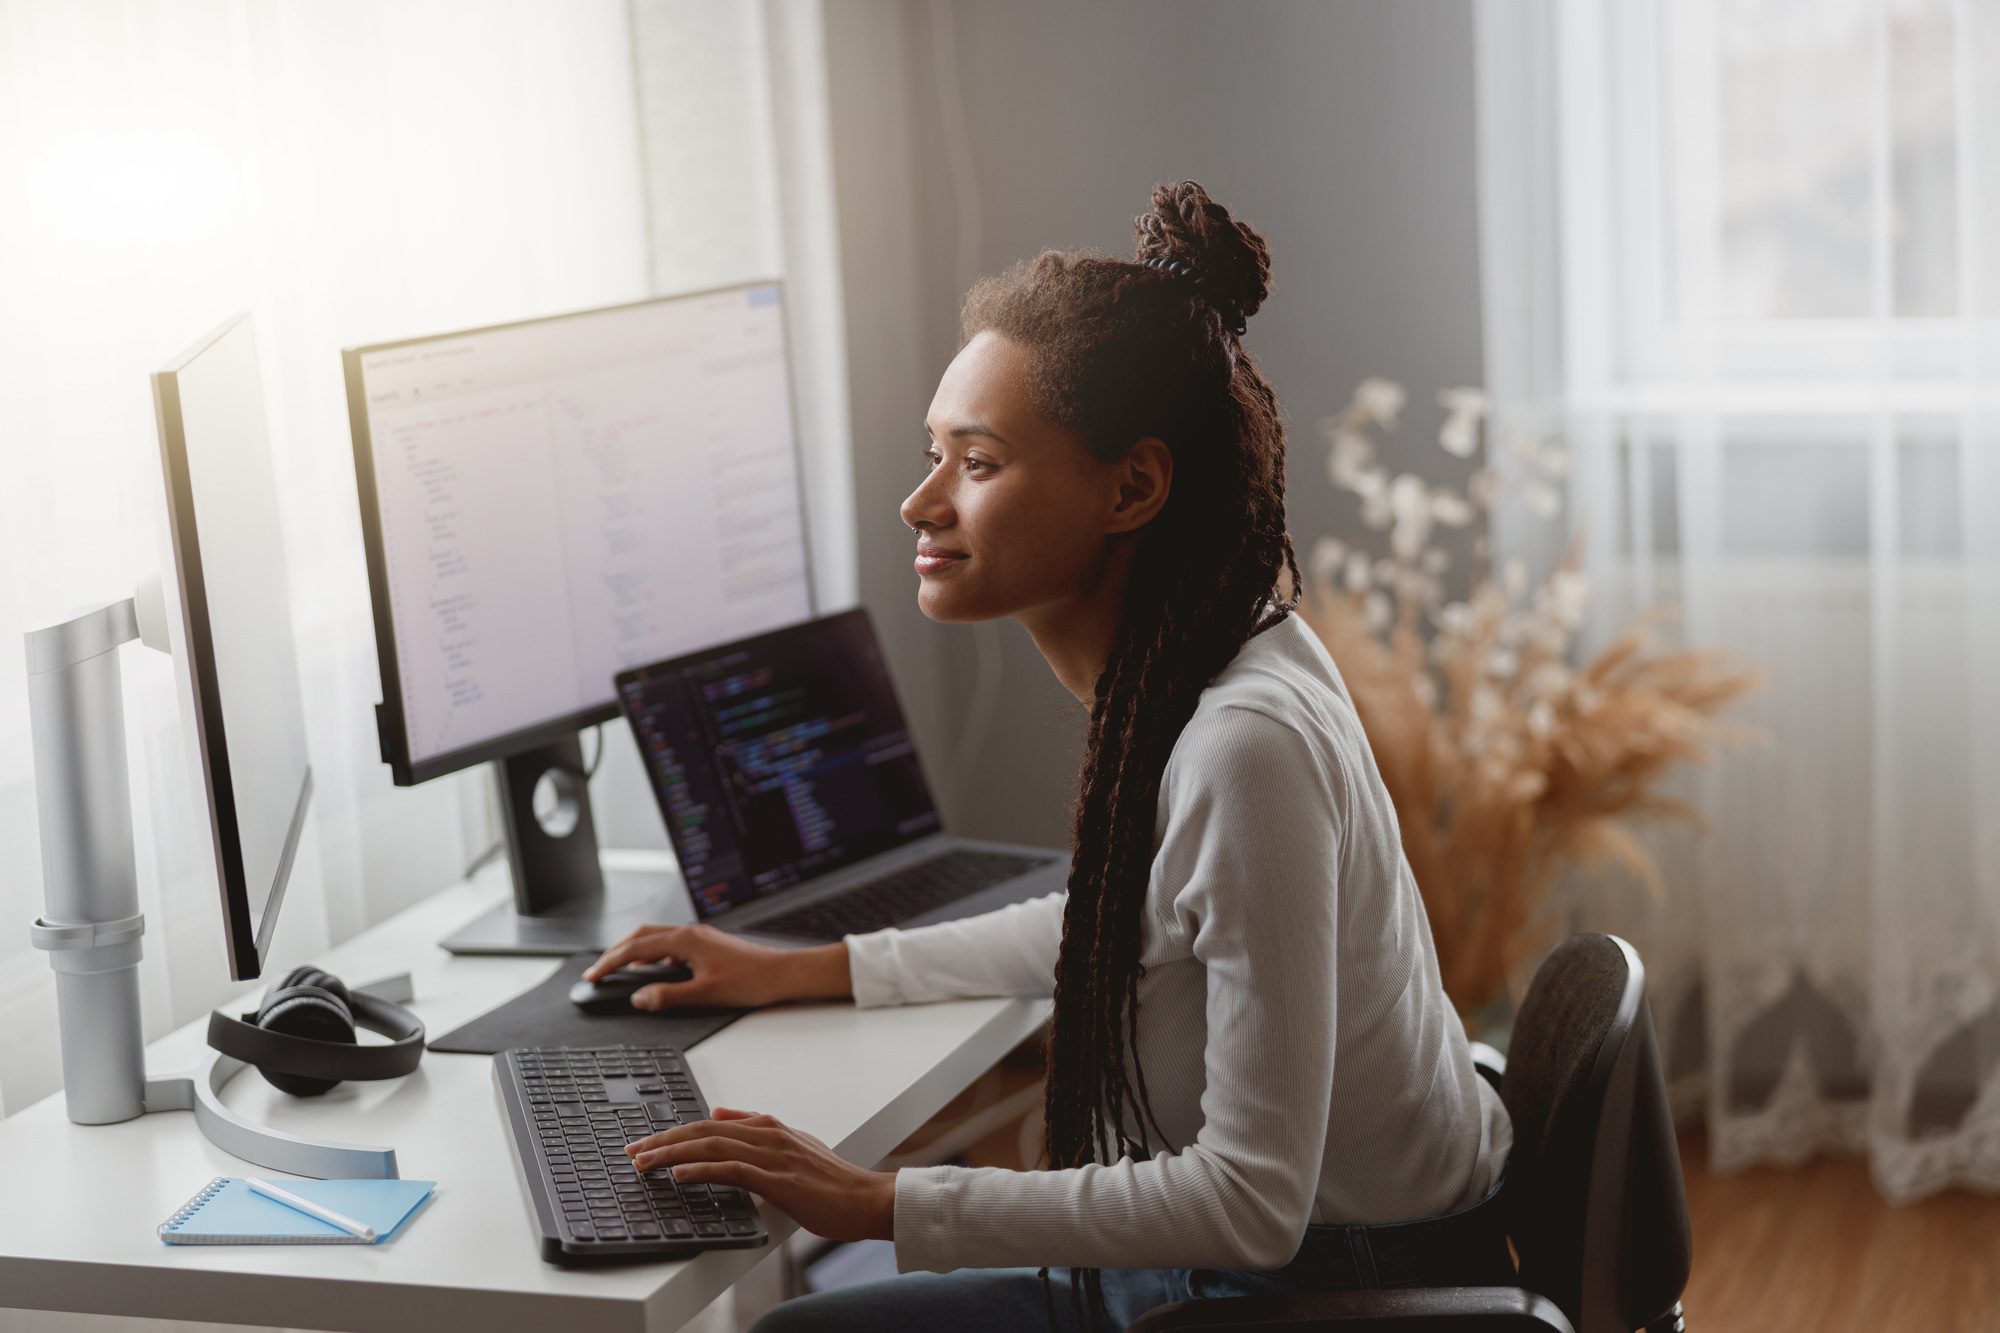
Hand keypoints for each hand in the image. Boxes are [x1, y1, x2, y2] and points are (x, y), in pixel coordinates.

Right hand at [583, 923, 795, 1009]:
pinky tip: (654, 974)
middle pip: (642, 936)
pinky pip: (670, 946)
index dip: (610, 962)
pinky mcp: (706, 945)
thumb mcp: (704, 994)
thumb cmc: (750, 981)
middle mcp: (690, 933)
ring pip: (656, 939)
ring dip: (635, 953)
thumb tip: (639, 997)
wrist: (781, 974)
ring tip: (619, 971)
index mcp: (685, 940)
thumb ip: (668, 996)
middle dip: (617, 952)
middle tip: (599, 971)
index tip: (593, 975)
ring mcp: (699, 937)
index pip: (636, 948)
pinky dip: (654, 957)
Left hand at [626, 1107, 895, 1243]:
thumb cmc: (833, 1181)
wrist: (867, 1199)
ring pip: (712, 1146)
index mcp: (769, 1126)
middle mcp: (769, 1134)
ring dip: (672, 1153)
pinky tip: (680, 1175)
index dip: (675, 1131)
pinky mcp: (778, 1179)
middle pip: (704, 1130)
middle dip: (663, 1140)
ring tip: (644, 1163)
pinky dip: (702, 1170)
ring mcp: (773, 1155)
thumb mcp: (794, 1144)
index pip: (711, 1122)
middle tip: (632, 1151)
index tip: (646, 1142)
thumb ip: (756, 1126)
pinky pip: (732, 1170)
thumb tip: (719, 1109)